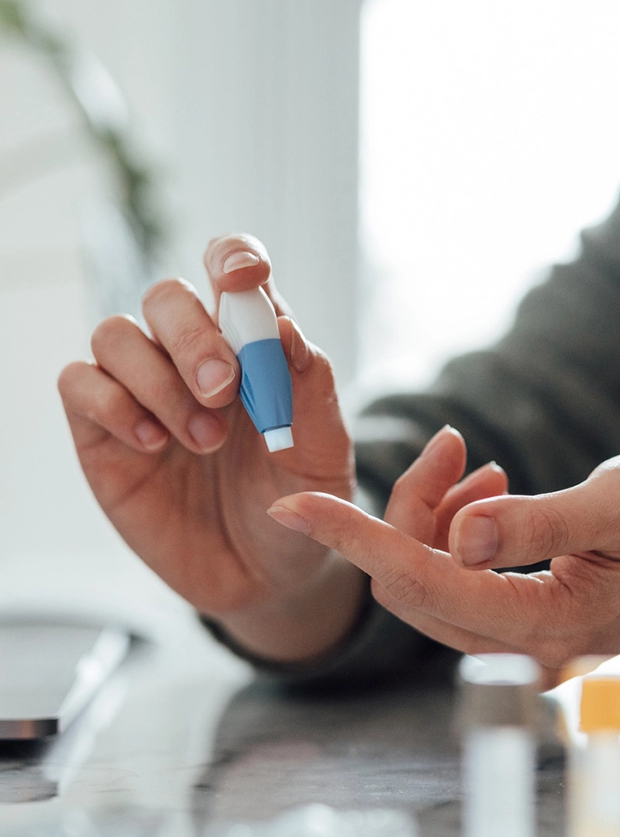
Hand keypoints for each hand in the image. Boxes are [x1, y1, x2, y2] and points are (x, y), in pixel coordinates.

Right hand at [59, 234, 363, 660]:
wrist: (265, 577)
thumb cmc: (297, 503)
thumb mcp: (323, 454)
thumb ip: (310, 389)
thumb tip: (284, 325)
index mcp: (250, 346)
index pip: (230, 272)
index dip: (232, 259)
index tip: (243, 278)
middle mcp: (189, 357)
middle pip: (166, 296)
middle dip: (193, 336)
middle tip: (224, 391)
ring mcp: (141, 392)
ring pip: (117, 335)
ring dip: (159, 381)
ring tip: (202, 440)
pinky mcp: (102, 433)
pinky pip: (79, 383)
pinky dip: (112, 403)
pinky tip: (153, 443)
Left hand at [267, 436, 619, 676]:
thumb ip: (540, 522)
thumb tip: (459, 536)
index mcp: (546, 626)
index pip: (421, 583)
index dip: (355, 539)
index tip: (294, 504)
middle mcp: (522, 651)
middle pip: (412, 585)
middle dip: (408, 511)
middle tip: (454, 447)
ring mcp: (519, 644)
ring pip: (427, 580)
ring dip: (434, 517)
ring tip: (489, 470)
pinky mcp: (517, 624)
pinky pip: (453, 580)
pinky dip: (453, 530)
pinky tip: (492, 493)